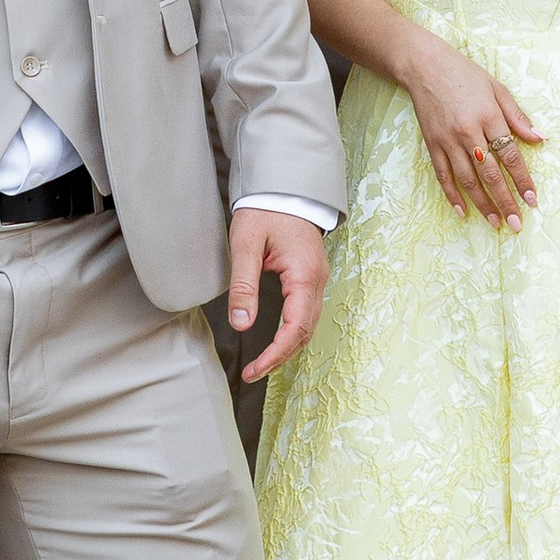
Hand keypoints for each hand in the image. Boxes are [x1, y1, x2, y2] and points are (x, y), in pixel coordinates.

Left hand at [227, 207, 329, 381]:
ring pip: (308, 325)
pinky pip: (307, 313)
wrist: (283, 187)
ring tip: (262, 362)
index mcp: (304, 275)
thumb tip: (241, 323)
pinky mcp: (311, 277)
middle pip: (305, 332)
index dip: (276, 354)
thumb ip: (243, 285)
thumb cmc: (265, 211)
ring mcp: (317, 279)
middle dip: (281, 356)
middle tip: (254, 372)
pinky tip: (276, 340)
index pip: (295, 327)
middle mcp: (317, 280)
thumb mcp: (246, 245)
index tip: (256, 370)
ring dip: (288, 347)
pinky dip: (293, 332)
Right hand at [398, 36, 542, 226]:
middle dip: (505, 201)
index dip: (522, 180)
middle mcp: (469, 132)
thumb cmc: (464, 74)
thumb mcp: (497, 88)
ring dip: (482, 204)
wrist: (424, 66)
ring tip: (495, 222)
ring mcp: (448, 140)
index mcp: (489, 117)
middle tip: (517, 223)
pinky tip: (462, 211)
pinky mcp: (432, 144)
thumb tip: (540, 138)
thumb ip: (517, 116)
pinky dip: (452, 195)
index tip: (532, 200)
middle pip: (490, 174)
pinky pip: (443, 175)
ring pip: (467, 180)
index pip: (510, 155)